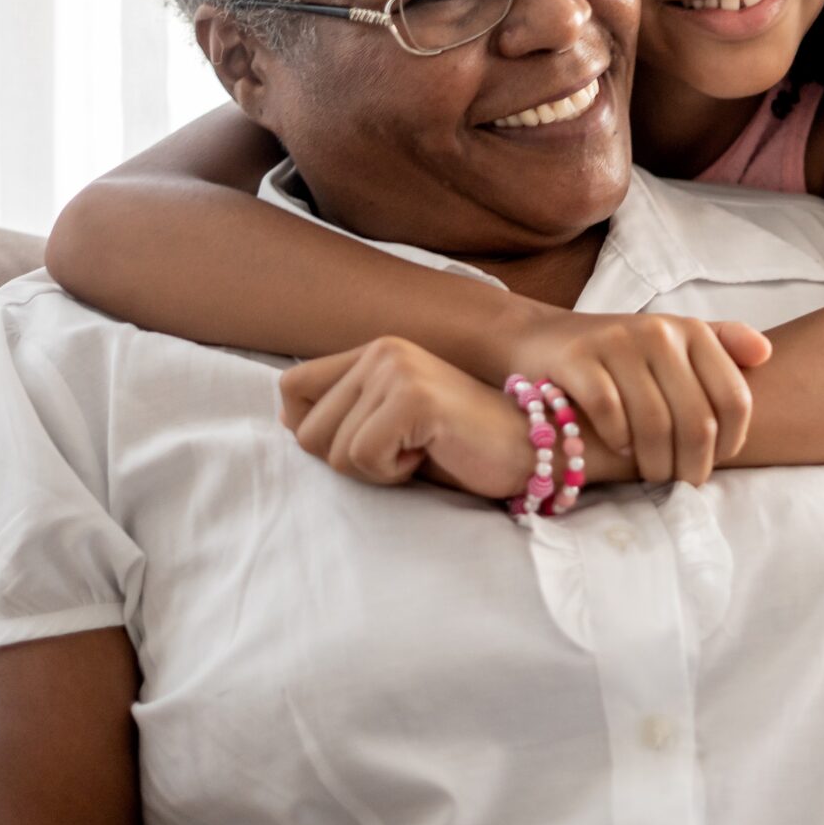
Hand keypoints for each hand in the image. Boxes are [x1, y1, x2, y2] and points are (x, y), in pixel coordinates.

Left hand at [279, 337, 535, 499]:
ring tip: (421, 452)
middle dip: (347, 461)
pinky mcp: (413, 398)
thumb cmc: (465, 446)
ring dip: (374, 471)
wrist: (536, 448)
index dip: (311, 428)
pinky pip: (363, 457)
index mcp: (376, 351)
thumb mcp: (395, 428)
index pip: (292, 388)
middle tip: (403, 453)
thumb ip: (346, 416)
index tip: (365, 444)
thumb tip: (287, 419)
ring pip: (332, 450)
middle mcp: (382, 350)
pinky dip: (393, 473)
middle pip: (305, 429)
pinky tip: (431, 454)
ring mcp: (397, 370)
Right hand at [511, 312, 773, 485]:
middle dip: (693, 464)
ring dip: (656, 463)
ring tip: (653, 476)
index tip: (716, 461)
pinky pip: (610, 412)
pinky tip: (621, 449)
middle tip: (683, 482)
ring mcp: (617, 343)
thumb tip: (767, 354)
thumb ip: (723, 345)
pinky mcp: (578, 358)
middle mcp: (659, 332)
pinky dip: (619, 440)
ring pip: (654, 423)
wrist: (545, 339)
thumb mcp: (675, 342)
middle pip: (696, 419)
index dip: (732, 441)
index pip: (735, 398)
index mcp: (693, 331)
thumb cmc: (623, 355)